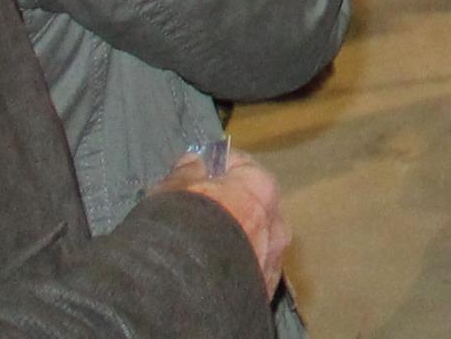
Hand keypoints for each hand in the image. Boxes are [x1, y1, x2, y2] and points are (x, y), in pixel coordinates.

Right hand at [161, 151, 290, 285]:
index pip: (240, 165)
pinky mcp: (266, 288)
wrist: (187, 290)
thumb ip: (188, 169)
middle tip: (200, 214)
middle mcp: (277, 220)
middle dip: (230, 206)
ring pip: (255, 238)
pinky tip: (213, 269)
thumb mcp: (174, 188)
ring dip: (236, 238)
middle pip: (252, 204)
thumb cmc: (181, 229)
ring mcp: (275, 257)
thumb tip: (194, 162)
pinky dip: (237, 265)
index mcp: (261, 187)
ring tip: (205, 247)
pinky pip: (251, 267)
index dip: (215, 169)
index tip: (197, 177)